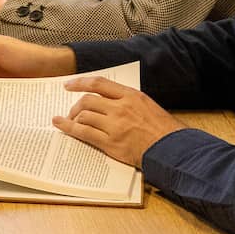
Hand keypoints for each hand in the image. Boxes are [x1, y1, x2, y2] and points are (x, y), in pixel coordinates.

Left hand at [51, 74, 184, 166]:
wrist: (173, 150)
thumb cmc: (164, 130)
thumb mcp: (148, 106)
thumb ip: (128, 101)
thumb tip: (109, 101)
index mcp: (131, 96)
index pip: (99, 84)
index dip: (80, 82)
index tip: (69, 85)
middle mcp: (120, 108)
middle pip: (88, 100)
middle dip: (75, 105)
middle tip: (71, 111)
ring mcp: (114, 125)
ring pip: (84, 116)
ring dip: (72, 118)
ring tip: (68, 121)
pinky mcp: (111, 143)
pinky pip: (84, 133)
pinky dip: (69, 128)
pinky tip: (61, 126)